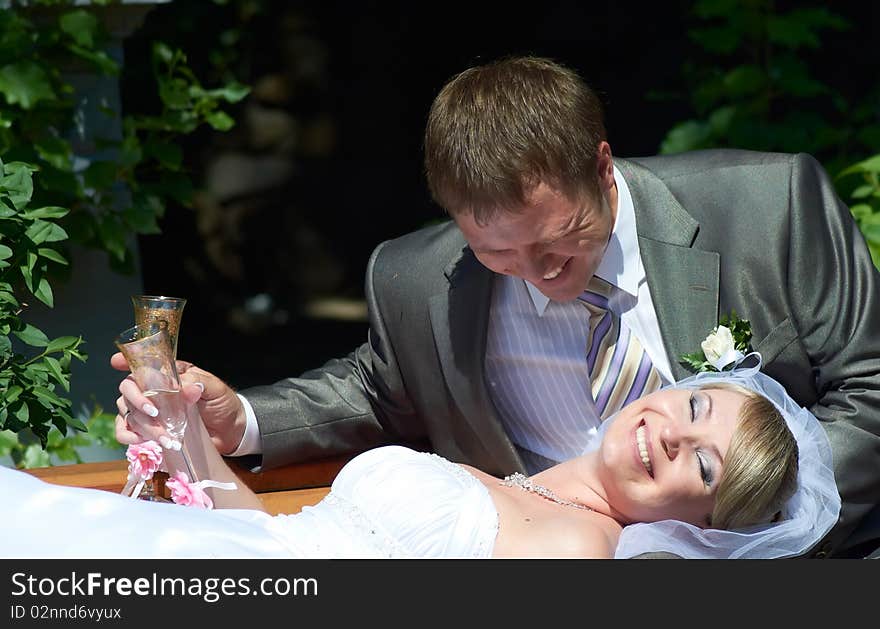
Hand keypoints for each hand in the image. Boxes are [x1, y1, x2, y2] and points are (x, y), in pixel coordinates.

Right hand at [112, 353, 247, 454]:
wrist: (230, 430)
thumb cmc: (222, 403)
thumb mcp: (216, 389)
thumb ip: (201, 385)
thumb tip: (186, 388)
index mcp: (170, 374)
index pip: (144, 363)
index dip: (126, 360)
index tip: (115, 362)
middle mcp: (154, 390)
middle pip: (128, 388)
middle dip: (138, 401)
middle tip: (156, 413)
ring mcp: (149, 411)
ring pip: (127, 412)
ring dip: (142, 425)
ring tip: (164, 437)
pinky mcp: (148, 430)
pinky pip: (125, 431)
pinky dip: (128, 436)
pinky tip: (141, 440)